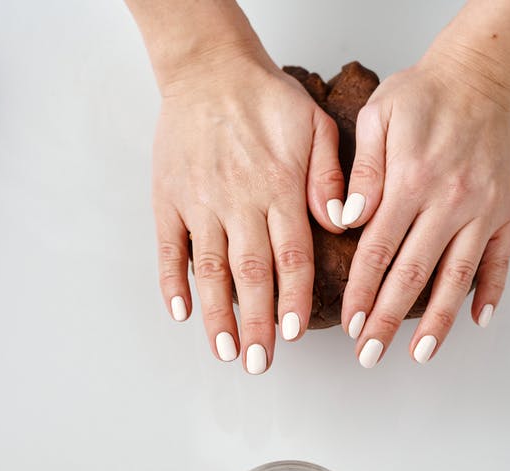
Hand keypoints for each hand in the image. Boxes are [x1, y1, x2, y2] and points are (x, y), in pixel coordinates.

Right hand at [152, 50, 345, 373]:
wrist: (209, 69)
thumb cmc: (267, 99)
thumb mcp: (316, 126)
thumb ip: (330, 177)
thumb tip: (340, 223)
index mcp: (278, 187)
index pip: (290, 256)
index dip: (293, 299)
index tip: (296, 333)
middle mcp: (238, 200)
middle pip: (250, 274)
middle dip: (257, 324)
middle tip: (260, 362)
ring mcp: (200, 201)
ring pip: (210, 269)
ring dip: (217, 315)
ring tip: (225, 351)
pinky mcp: (169, 197)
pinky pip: (170, 247)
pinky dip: (173, 281)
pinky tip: (181, 312)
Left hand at [340, 46, 509, 366]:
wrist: (482, 74)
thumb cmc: (424, 94)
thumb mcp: (377, 118)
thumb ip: (362, 174)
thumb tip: (347, 221)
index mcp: (411, 181)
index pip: (378, 251)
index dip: (362, 292)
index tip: (349, 323)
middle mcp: (449, 201)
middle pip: (413, 275)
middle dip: (387, 320)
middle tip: (369, 354)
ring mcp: (483, 209)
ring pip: (457, 277)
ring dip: (437, 321)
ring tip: (420, 353)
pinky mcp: (509, 210)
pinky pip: (501, 260)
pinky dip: (490, 293)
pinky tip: (476, 321)